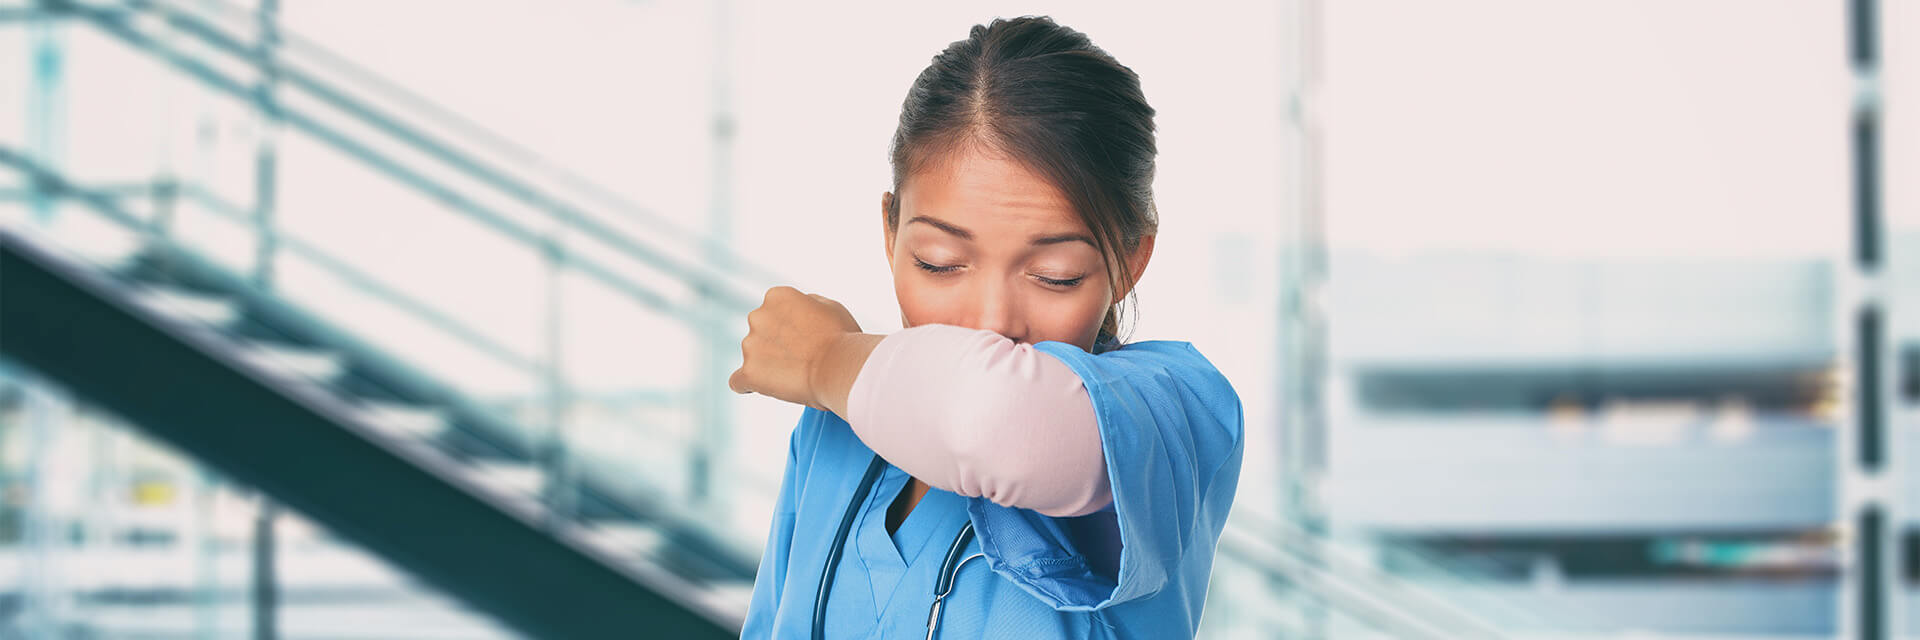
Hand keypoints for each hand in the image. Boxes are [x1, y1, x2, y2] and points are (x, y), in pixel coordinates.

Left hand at [728, 286, 862, 409]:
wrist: (841, 368)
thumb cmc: (843, 339)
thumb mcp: (830, 307)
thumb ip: (808, 303)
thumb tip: (800, 306)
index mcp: (777, 297)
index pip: (773, 312)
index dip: (788, 328)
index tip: (802, 340)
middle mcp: (758, 316)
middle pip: (760, 332)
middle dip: (775, 344)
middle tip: (800, 360)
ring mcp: (750, 345)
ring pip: (753, 356)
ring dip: (767, 365)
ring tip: (795, 376)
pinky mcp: (749, 372)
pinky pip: (738, 381)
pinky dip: (748, 385)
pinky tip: (759, 387)